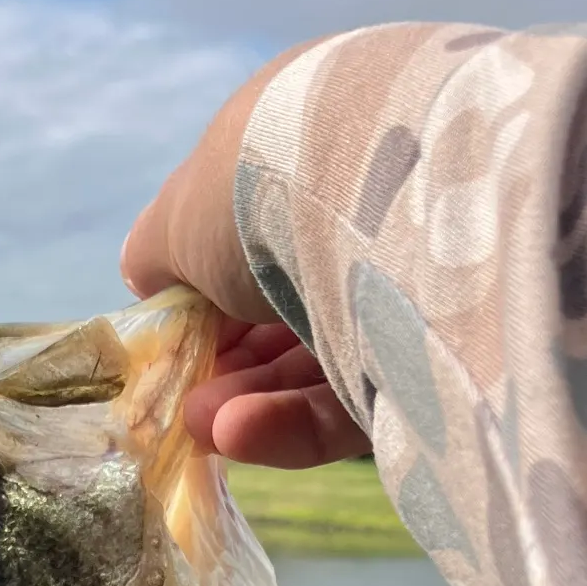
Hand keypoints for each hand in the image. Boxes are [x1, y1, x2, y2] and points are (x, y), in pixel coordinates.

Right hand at [119, 40, 370, 468]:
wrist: (381, 201)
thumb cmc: (261, 188)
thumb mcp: (179, 215)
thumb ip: (157, 253)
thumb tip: (149, 280)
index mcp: (314, 152)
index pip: (257, 237)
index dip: (207, 296)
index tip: (174, 341)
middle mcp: (372, 214)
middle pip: (287, 307)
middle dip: (227, 362)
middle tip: (186, 399)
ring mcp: (412, 288)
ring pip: (319, 360)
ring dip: (250, 396)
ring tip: (204, 424)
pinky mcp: (437, 362)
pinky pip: (357, 399)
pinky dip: (293, 421)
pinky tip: (239, 434)